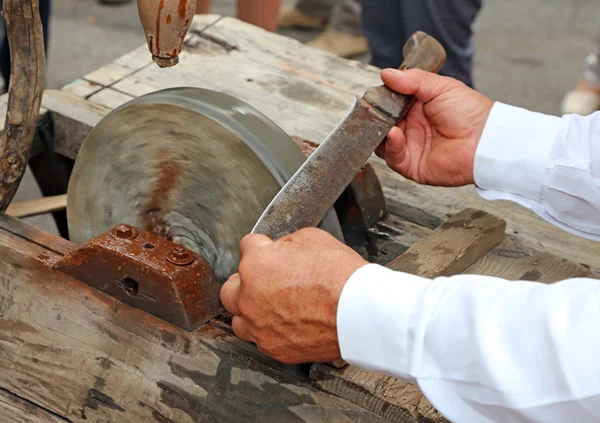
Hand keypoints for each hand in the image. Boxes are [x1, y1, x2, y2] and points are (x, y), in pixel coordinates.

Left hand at [220, 228, 367, 363]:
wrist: (360, 312)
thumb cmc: (340, 275)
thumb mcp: (311, 238)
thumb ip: (285, 244)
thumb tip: (280, 250)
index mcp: (256, 264)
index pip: (245, 246)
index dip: (261, 246)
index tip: (267, 250)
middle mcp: (249, 297)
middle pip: (230, 287)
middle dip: (246, 280)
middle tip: (265, 279)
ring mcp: (259, 326)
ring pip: (239, 319)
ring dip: (250, 309)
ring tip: (271, 305)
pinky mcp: (273, 348)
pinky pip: (259, 338)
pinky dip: (268, 330)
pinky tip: (285, 322)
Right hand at [376, 68, 494, 185]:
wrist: (485, 140)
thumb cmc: (470, 113)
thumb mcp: (441, 87)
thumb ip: (412, 80)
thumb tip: (386, 73)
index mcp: (418, 109)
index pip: (391, 105)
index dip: (382, 101)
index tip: (375, 95)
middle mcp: (412, 129)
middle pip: (382, 125)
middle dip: (376, 118)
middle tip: (373, 110)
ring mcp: (411, 148)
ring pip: (382, 143)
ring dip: (380, 133)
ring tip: (384, 123)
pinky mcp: (412, 166)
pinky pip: (393, 158)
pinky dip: (390, 146)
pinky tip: (395, 134)